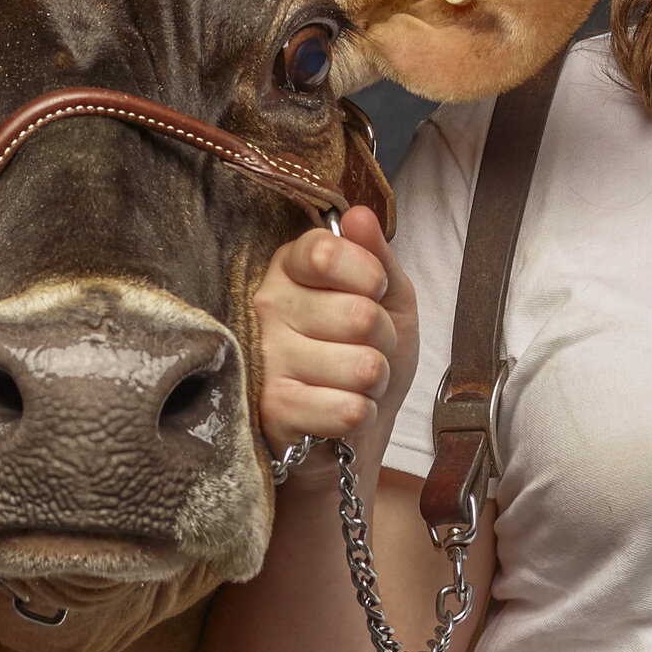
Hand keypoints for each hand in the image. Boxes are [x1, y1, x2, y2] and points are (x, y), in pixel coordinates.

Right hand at [252, 205, 418, 452]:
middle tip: (365, 352)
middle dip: (383, 342)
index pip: (328, 251)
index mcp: (290, 269)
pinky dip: (361, 416)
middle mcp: (266, 307)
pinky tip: (338, 415)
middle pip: (360, 316)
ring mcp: (264, 360)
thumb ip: (378, 257)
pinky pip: (349, 408)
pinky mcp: (272, 410)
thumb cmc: (363, 357)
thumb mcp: (387, 300)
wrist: (347, 436)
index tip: (371, 295)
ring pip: (362, 366)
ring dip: (374, 384)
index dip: (371, 280)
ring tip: (352, 385)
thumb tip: (360, 215)